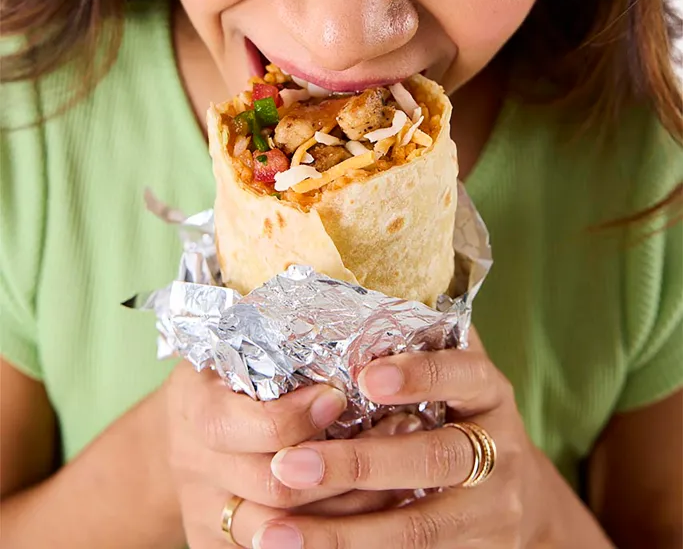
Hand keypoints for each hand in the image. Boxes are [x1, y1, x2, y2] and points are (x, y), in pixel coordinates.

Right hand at [165, 361, 418, 547]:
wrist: (175, 437)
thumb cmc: (223, 377)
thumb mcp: (234, 344)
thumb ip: (278, 338)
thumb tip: (351, 311)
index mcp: (197, 407)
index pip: (245, 426)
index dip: (296, 418)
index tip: (338, 396)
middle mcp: (196, 467)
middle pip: (274, 487)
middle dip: (343, 467)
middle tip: (396, 435)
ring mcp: (207, 514)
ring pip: (288, 532)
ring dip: (352, 505)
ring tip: (401, 474)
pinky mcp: (220, 546)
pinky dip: (337, 531)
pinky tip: (378, 505)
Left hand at [249, 330, 546, 548]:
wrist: (521, 501)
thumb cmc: (461, 414)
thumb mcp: (456, 374)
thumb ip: (420, 340)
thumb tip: (349, 286)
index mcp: (487, 391)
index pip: (461, 373)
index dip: (418, 373)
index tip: (366, 376)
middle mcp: (498, 450)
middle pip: (433, 459)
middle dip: (357, 465)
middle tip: (287, 465)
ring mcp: (491, 511)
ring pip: (418, 529)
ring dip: (342, 535)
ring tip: (273, 534)